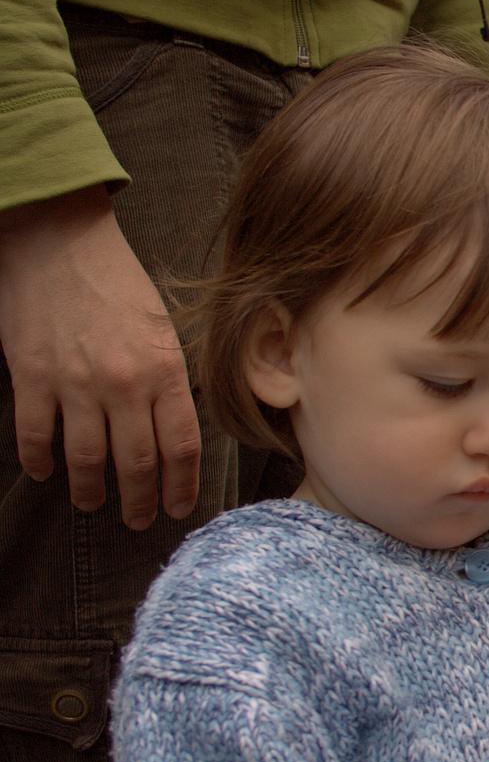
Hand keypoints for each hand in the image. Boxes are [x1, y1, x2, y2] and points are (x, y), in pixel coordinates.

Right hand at [0, 185, 199, 527]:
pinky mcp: (33, 376)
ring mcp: (76, 383)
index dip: (181, 484)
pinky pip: (37, 435)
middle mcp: (125, 383)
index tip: (178, 507)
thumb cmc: (119, 283)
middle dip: (140, 500)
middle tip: (139, 520)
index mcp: (165, 371)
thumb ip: (170, 379)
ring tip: (94, 505)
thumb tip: (173, 428)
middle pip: (137, 462)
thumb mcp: (164, 329)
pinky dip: (40, 461)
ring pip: (87, 458)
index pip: (181, 445)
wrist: (60, 241)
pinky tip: (45, 474)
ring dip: (92, 490)